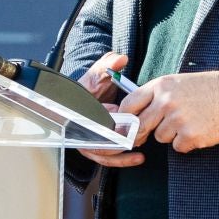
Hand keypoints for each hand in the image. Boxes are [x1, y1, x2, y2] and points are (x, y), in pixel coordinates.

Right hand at [78, 53, 144, 167]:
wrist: (87, 101)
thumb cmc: (92, 89)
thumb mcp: (99, 74)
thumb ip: (108, 65)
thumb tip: (120, 59)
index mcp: (79, 109)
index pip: (91, 116)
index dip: (105, 115)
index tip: (117, 111)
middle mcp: (80, 128)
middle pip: (97, 139)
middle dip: (117, 138)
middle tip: (136, 135)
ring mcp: (86, 141)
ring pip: (103, 152)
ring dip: (122, 152)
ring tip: (140, 147)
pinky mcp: (95, 150)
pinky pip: (107, 158)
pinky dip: (122, 160)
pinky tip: (139, 158)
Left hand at [120, 70, 218, 152]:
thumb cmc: (206, 89)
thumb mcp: (177, 83)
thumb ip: (155, 95)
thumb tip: (132, 115)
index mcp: (161, 86)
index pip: (129, 104)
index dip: (124, 119)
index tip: (124, 127)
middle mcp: (166, 102)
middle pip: (140, 125)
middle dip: (140, 134)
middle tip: (141, 138)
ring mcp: (178, 119)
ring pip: (160, 137)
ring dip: (171, 135)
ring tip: (189, 122)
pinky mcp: (190, 135)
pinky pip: (178, 146)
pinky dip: (186, 142)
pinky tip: (198, 130)